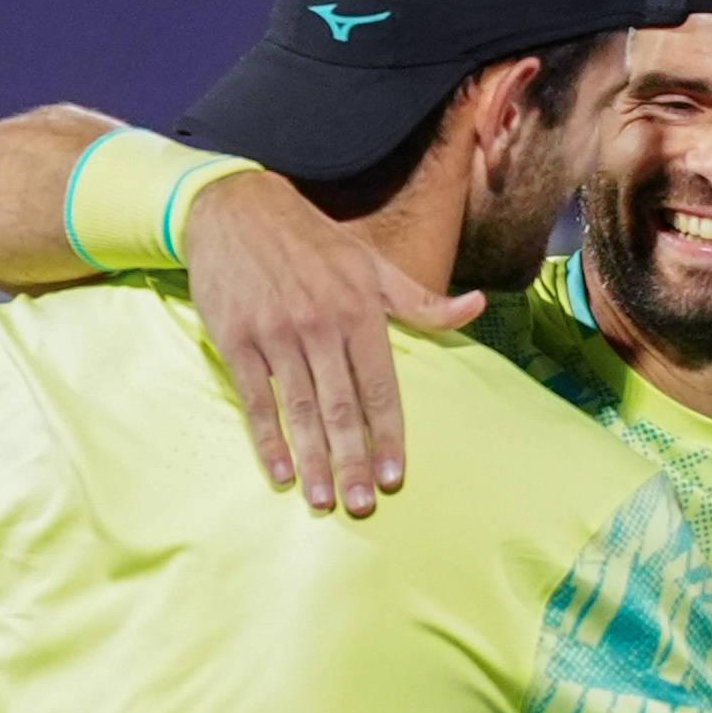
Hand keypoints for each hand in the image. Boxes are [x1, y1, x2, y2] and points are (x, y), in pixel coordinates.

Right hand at [186, 171, 480, 515]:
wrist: (235, 206)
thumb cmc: (312, 241)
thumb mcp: (372, 264)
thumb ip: (421, 299)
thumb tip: (476, 306)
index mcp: (359, 310)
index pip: (381, 386)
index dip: (389, 435)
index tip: (395, 476)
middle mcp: (320, 325)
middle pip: (342, 408)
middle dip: (354, 461)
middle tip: (364, 506)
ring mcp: (276, 334)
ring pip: (301, 409)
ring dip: (313, 460)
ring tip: (323, 502)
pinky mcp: (237, 340)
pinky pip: (256, 398)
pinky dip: (268, 438)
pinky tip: (281, 471)